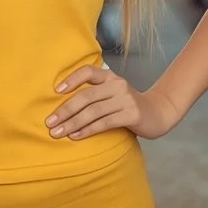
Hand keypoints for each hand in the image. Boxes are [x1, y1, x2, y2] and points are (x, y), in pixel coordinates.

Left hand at [46, 65, 181, 140]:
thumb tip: (61, 106)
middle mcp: (117, 85)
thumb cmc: (127, 106)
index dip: (71, 79)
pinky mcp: (131, 115)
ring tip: (58, 133)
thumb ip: (94, 94)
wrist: (158, 113)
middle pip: (86, 96)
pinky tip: (76, 136)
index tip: (55, 91)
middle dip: (65, 111)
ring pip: (93, 112)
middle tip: (50, 122)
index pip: (88, 71)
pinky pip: (104, 123)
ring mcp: (125, 100)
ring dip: (72, 123)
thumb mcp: (112, 94)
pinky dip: (88, 130)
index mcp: (110, 77)